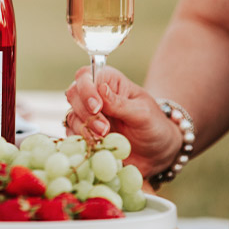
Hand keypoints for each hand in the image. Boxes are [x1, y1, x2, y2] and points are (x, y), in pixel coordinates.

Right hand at [64, 66, 181, 177]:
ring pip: (71, 115)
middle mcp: (94, 95)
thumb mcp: (143, 113)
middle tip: (105, 129)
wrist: (157, 153)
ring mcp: (86, 114)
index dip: (86, 89)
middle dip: (86, 113)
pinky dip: (81, 140)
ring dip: (84, 128)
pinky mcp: (84, 132)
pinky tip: (97, 145)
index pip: (86, 76)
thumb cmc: (154, 126)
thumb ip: (120, 103)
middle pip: (73, 94)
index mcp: (109, 81)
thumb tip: (100, 88)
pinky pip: (72, 134)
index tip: (97, 107)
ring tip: (104, 138)